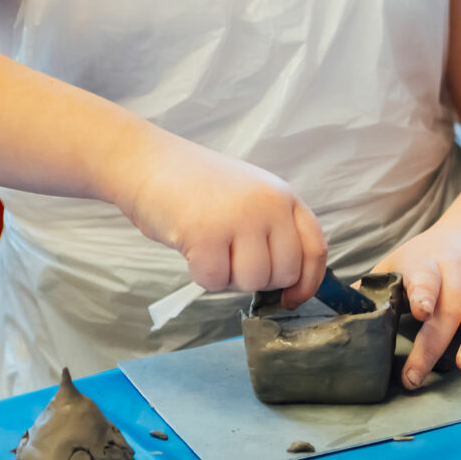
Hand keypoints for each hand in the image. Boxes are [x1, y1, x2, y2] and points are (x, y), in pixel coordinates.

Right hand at [115, 137, 325, 307]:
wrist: (146, 161)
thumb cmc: (196, 186)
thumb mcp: (251, 197)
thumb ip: (274, 229)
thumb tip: (289, 283)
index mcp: (284, 197)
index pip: (314, 249)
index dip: (307, 282)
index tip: (291, 299)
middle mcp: (270, 206)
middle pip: (284, 273)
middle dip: (258, 280)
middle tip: (231, 261)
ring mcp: (240, 218)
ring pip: (253, 280)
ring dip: (229, 279)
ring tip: (210, 251)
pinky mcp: (206, 233)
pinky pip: (215, 281)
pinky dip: (203, 277)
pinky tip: (192, 251)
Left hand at [372, 222, 460, 389]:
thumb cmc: (427, 262)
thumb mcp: (397, 265)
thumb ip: (373, 290)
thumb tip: (336, 319)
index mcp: (426, 265)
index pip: (424, 278)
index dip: (423, 293)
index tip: (420, 311)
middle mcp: (459, 274)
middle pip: (449, 309)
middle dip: (432, 344)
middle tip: (414, 375)